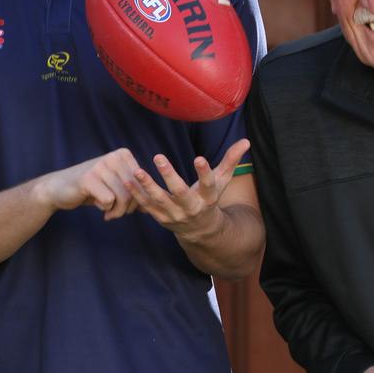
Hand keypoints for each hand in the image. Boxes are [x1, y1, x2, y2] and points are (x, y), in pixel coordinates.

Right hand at [37, 149, 142, 219]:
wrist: (59, 188)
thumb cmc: (91, 189)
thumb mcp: (115, 186)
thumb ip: (133, 192)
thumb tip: (154, 207)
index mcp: (123, 155)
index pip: (143, 183)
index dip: (138, 200)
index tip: (125, 206)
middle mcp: (113, 156)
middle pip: (134, 191)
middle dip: (128, 209)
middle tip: (115, 213)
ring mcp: (100, 166)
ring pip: (123, 198)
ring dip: (117, 212)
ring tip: (108, 213)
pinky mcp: (88, 178)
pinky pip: (108, 201)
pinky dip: (105, 209)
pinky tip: (97, 206)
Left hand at [126, 138, 248, 242]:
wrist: (200, 230)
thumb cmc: (210, 198)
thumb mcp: (222, 181)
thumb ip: (231, 161)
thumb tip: (246, 141)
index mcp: (208, 198)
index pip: (208, 185)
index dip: (205, 172)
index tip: (199, 158)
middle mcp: (191, 208)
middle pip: (180, 192)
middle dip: (169, 176)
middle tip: (159, 157)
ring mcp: (175, 215)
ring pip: (159, 200)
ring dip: (147, 186)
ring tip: (136, 171)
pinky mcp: (161, 218)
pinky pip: (147, 206)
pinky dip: (136, 195)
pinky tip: (127, 181)